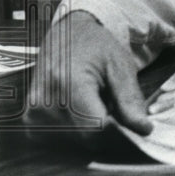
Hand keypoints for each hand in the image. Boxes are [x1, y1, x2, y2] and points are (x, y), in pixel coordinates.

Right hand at [23, 11, 151, 145]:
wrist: (69, 33)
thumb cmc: (98, 47)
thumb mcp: (121, 67)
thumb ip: (130, 100)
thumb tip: (143, 130)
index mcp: (69, 85)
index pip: (96, 129)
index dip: (120, 133)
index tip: (136, 128)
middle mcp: (45, 102)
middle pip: (86, 139)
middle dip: (109, 133)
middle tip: (118, 111)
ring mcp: (34, 113)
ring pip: (75, 143)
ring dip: (93, 132)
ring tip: (98, 105)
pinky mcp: (30, 120)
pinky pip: (61, 140)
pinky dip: (77, 132)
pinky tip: (83, 112)